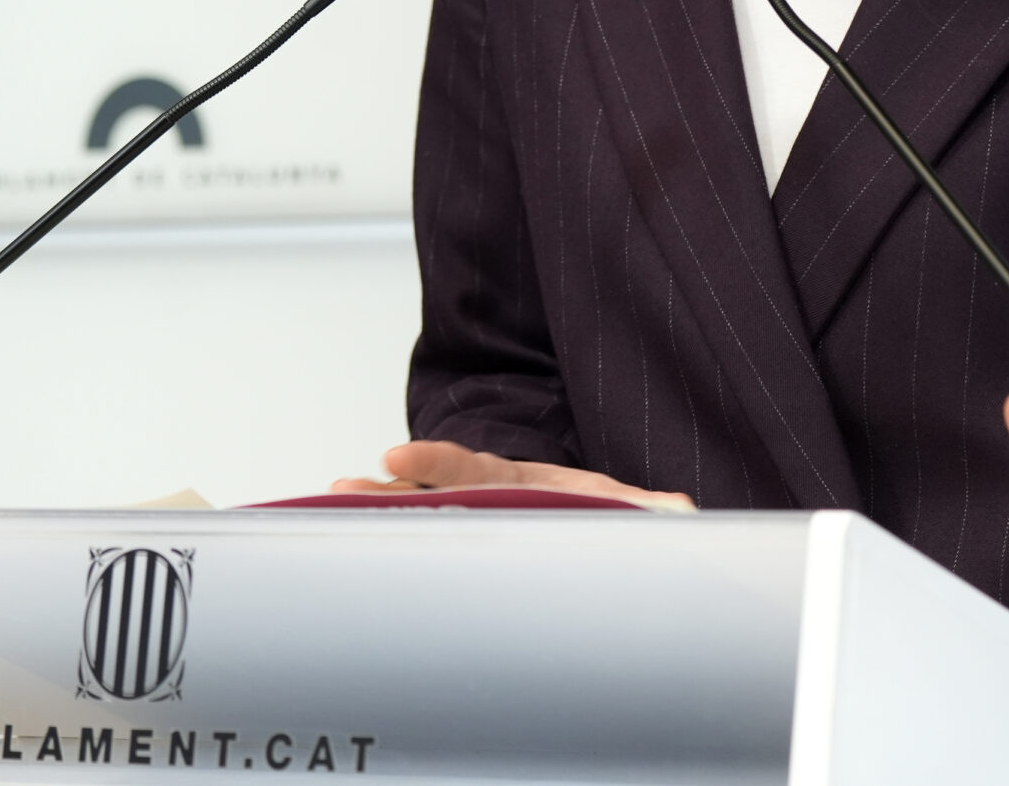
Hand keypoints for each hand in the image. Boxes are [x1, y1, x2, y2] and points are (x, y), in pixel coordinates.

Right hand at [331, 440, 694, 509]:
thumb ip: (649, 513)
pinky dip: (387, 541)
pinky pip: (421, 540)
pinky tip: (348, 549)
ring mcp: (473, 519)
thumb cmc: (600, 516)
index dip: (437, 465)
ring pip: (418, 513)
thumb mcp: (629, 512)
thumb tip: (675, 513)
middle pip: (432, 491)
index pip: (475, 470)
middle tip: (342, 489)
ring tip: (333, 509)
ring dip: (378, 512)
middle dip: (388, 491)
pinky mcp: (465, 544)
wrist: (596, 519)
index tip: (399, 458)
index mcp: (524, 484)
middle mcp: (489, 497)